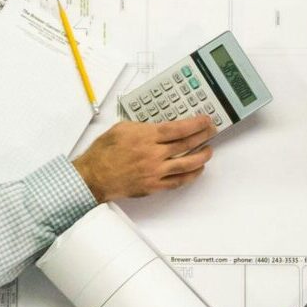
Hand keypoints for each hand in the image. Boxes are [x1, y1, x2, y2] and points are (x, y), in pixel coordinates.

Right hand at [72, 115, 213, 202]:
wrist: (94, 176)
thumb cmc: (104, 152)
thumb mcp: (122, 128)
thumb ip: (143, 126)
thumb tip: (158, 126)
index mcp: (146, 137)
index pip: (178, 129)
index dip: (195, 124)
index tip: (205, 121)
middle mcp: (154, 154)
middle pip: (186, 145)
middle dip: (203, 136)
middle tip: (212, 131)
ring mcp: (155, 172)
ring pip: (187, 164)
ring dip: (201, 157)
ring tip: (208, 151)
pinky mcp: (154, 186)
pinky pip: (178, 182)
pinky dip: (190, 176)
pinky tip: (196, 170)